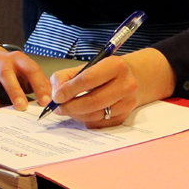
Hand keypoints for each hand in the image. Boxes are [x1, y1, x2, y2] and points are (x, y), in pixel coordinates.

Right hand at [0, 46, 51, 112]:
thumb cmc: (11, 68)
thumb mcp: (25, 70)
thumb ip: (39, 82)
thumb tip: (54, 98)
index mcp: (18, 60)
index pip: (31, 69)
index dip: (39, 85)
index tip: (46, 101)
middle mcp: (0, 63)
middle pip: (6, 73)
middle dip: (14, 90)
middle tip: (22, 106)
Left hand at [46, 48, 174, 127]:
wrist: (133, 78)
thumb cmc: (105, 71)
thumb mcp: (88, 65)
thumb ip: (67, 76)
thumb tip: (55, 94)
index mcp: (116, 66)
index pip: (88, 79)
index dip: (69, 89)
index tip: (57, 96)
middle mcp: (126, 84)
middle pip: (92, 101)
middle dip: (70, 106)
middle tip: (57, 107)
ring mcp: (127, 103)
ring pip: (95, 115)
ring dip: (75, 114)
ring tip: (66, 110)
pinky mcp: (124, 117)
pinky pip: (99, 123)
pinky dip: (85, 120)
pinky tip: (80, 113)